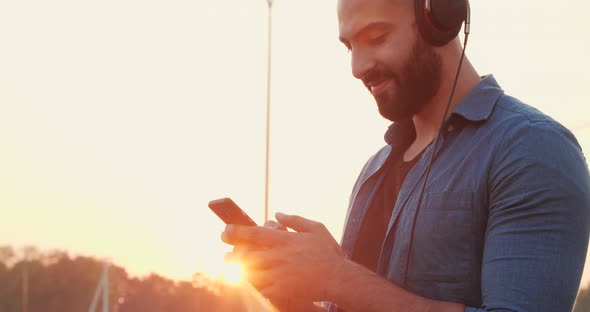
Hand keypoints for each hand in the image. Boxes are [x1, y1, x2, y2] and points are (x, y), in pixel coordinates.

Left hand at [221, 212, 345, 302]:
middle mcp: (278, 257)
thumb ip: (295, 220)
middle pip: (245, 255)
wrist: (338, 279)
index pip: (253, 234)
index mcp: (284, 240)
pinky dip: (252, 285)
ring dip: (239, 270)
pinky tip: (251, 282)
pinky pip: (258, 288)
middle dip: (232, 254)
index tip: (225, 231)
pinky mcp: (280, 290)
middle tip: (228, 254)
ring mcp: (278, 275)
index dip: (236, 232)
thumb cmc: (327, 253)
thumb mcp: (316, 229)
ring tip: (234, 268)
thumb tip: (277, 213)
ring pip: (248, 272)